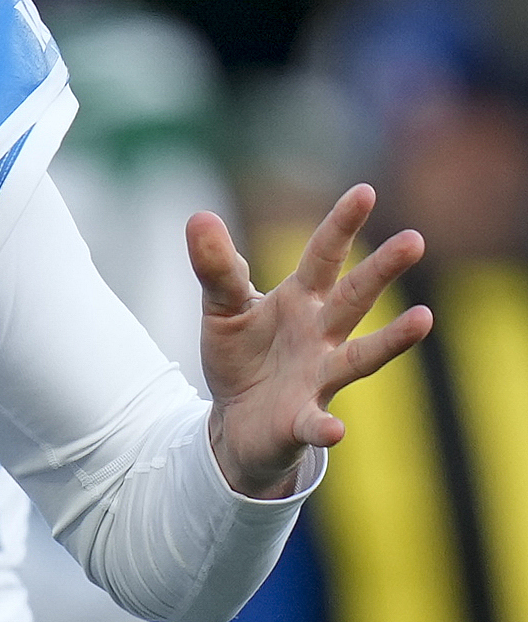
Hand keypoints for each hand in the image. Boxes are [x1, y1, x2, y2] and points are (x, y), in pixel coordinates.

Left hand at [191, 183, 430, 497]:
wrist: (237, 421)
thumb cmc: (242, 356)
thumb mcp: (222, 307)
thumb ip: (216, 268)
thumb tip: (199, 217)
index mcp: (301, 301)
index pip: (324, 256)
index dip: (342, 225)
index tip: (365, 191)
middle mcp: (321, 335)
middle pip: (354, 298)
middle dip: (381, 270)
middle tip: (414, 239)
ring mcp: (318, 378)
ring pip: (360, 358)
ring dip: (392, 340)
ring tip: (423, 319)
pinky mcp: (301, 421)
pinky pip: (316, 424)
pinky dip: (326, 427)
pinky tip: (335, 430)